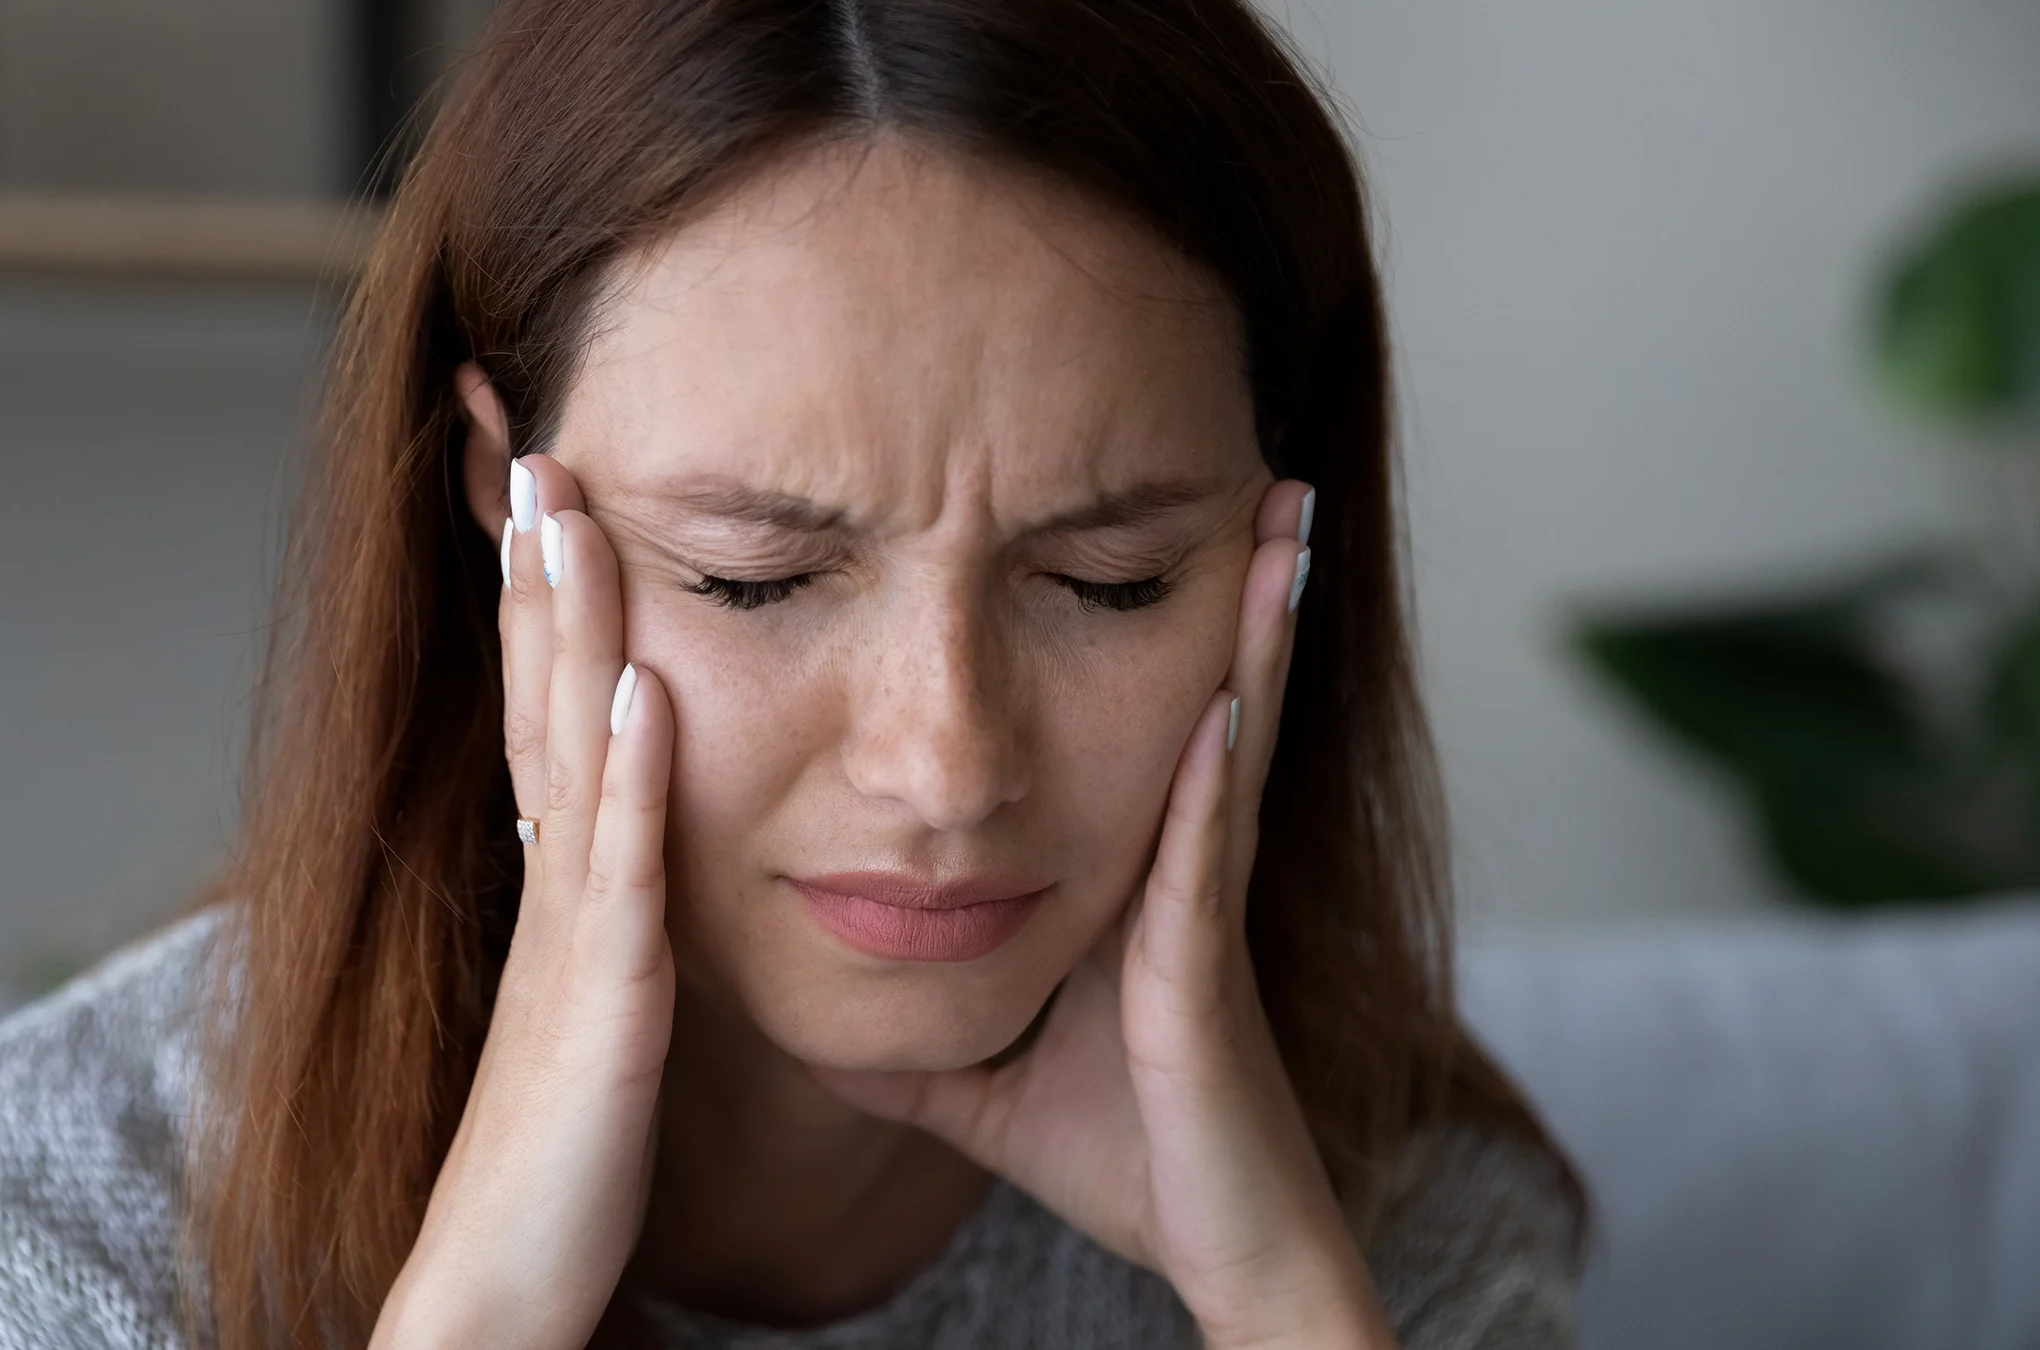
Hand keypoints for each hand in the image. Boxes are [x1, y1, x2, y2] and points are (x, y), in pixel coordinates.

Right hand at [372, 454, 674, 1349]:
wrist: (496, 1291)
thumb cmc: (554, 1162)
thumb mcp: (588, 1005)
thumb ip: (608, 914)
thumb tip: (629, 829)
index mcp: (556, 883)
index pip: (545, 702)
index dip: (539, 591)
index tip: (543, 476)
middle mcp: (548, 888)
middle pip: (535, 694)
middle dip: (532, 562)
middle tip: (530, 433)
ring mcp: (567, 941)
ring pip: (565, 754)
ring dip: (569, 626)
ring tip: (570, 507)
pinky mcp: (601, 1011)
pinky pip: (617, 879)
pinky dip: (624, 779)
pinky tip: (640, 692)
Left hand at [815, 482, 1395, 1348]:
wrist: (1210, 1240)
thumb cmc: (1108, 1142)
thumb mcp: (974, 1063)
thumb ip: (905, 1022)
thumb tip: (812, 1005)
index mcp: (1118, 870)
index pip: (1110, 716)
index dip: (1121, 619)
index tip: (1129, 513)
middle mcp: (1168, 864)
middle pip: (1190, 690)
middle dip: (1224, 584)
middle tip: (1259, 470)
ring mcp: (1192, 907)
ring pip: (1224, 739)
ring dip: (1254, 634)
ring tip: (1279, 526)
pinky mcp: (1196, 968)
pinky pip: (1202, 854)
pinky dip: (1216, 773)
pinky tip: (1225, 698)